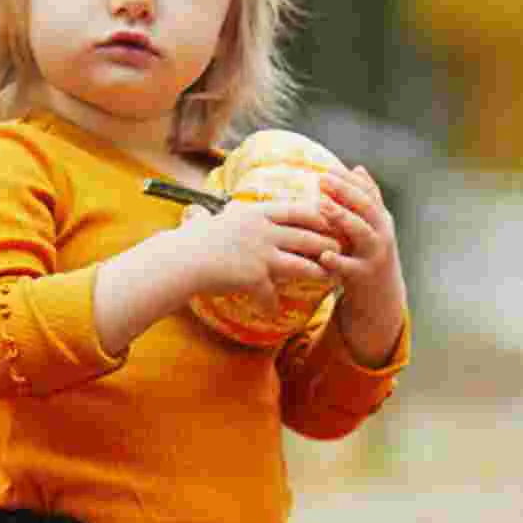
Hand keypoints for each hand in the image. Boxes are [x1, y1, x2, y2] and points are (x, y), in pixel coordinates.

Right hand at [181, 196, 341, 317]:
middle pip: (306, 235)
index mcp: (256, 213)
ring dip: (319, 271)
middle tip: (342, 248)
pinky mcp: (254, 276)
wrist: (181, 259)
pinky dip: (271, 305)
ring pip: (301, 263)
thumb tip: (202, 214)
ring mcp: (260, 253)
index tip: (332, 217)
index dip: (317, 214)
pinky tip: (274, 313)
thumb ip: (216, 219)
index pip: (296, 209)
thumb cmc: (190, 240)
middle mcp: (263, 230)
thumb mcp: (209, 221)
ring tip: (331, 277)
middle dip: (327, 242)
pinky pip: (270, 294)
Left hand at [317, 166, 407, 366]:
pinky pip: (350, 267)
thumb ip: (365, 199)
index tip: (327, 168)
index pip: (367, 193)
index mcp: (381, 219)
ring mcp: (376, 255)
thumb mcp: (370, 226)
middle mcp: (382, 234)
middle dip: (344, 191)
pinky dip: (337, 261)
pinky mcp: (365, 276)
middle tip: (321, 179)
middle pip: (366, 207)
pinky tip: (322, 254)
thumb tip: (357, 168)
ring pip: (361, 232)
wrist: (381, 296)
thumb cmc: (368, 255)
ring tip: (321, 206)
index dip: (348, 179)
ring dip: (342, 217)